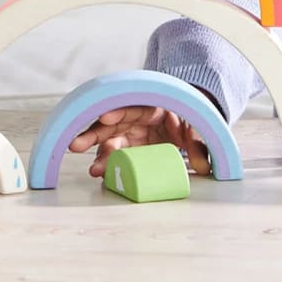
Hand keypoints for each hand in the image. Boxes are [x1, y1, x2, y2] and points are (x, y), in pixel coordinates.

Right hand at [68, 105, 211, 176]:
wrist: (183, 126)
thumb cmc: (185, 121)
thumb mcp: (194, 128)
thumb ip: (198, 143)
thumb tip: (205, 166)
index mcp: (151, 107)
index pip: (132, 106)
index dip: (118, 111)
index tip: (105, 117)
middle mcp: (134, 119)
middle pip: (111, 124)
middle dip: (94, 134)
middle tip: (77, 145)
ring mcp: (128, 134)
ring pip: (108, 141)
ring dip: (98, 155)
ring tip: (92, 170)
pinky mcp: (127, 147)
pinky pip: (113, 155)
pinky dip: (106, 164)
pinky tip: (99, 174)